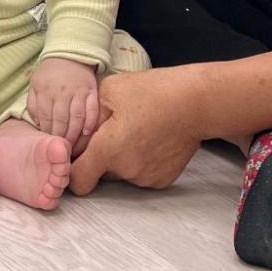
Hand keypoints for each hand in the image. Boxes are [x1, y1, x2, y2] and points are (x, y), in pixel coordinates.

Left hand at [26, 55, 99, 153]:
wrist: (70, 53)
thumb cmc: (50, 72)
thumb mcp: (35, 84)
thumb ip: (33, 104)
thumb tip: (37, 124)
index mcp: (46, 90)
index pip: (45, 118)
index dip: (47, 132)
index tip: (49, 142)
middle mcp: (62, 92)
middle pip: (61, 120)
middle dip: (60, 137)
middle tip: (61, 149)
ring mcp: (78, 91)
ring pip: (77, 118)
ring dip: (74, 134)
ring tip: (72, 146)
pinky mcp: (92, 90)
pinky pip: (93, 109)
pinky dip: (91, 122)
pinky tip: (87, 133)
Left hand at [69, 68, 205, 195]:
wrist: (198, 103)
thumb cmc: (155, 91)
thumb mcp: (112, 89)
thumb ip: (90, 114)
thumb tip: (82, 131)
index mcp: (107, 150)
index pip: (78, 181)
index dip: (73, 170)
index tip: (79, 158)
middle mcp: (126, 170)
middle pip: (102, 174)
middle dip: (102, 157)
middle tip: (116, 131)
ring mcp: (146, 178)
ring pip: (123, 173)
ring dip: (124, 159)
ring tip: (139, 132)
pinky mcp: (163, 180)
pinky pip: (142, 174)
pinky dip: (143, 162)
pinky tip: (153, 140)